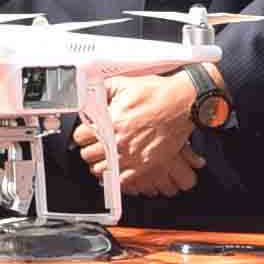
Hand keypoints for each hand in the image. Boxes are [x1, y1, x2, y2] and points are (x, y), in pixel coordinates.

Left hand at [75, 68, 207, 198]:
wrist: (183, 104)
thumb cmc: (158, 93)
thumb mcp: (124, 84)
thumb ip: (101, 91)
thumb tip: (88, 97)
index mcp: (110, 122)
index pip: (80, 136)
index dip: (82, 133)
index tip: (87, 132)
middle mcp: (118, 142)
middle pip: (87, 155)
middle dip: (89, 147)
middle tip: (95, 143)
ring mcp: (130, 156)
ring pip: (99, 170)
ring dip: (99, 163)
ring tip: (105, 155)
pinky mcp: (143, 166)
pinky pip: (119, 180)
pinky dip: (115, 175)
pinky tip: (116, 166)